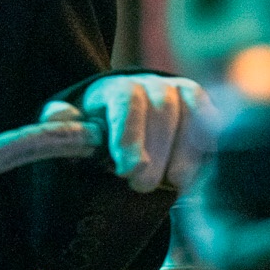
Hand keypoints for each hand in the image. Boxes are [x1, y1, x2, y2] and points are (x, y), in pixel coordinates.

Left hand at [39, 75, 215, 193]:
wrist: (126, 114)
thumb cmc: (98, 127)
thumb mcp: (74, 124)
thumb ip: (63, 121)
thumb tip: (59, 116)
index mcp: (116, 87)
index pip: (126, 104)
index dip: (129, 136)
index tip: (128, 168)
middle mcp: (151, 83)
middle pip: (161, 111)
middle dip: (156, 151)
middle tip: (144, 185)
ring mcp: (180, 92)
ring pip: (191, 116)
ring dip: (185, 153)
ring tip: (174, 184)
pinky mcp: (202, 106)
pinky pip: (211, 124)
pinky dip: (205, 150)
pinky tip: (193, 175)